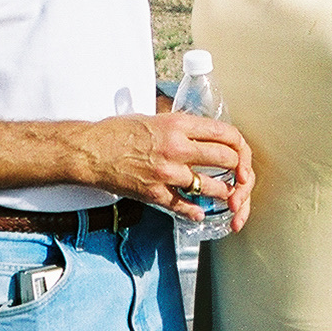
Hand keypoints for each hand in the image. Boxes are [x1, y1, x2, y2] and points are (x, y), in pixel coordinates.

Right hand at [79, 112, 253, 229]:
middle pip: (225, 159)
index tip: (240, 153)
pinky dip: (195, 211)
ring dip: (222, 192)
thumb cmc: (118, 131)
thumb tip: (202, 133)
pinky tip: (199, 213)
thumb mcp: (155, 118)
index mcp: (177, 124)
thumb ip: (180, 126)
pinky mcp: (156, 193)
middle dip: (237, 169)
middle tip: (238, 175)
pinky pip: (185, 206)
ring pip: (211, 186)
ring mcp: (167, 173)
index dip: (239, 145)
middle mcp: (177, 148)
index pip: (224, 133)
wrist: (91, 151)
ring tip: (225, 194)